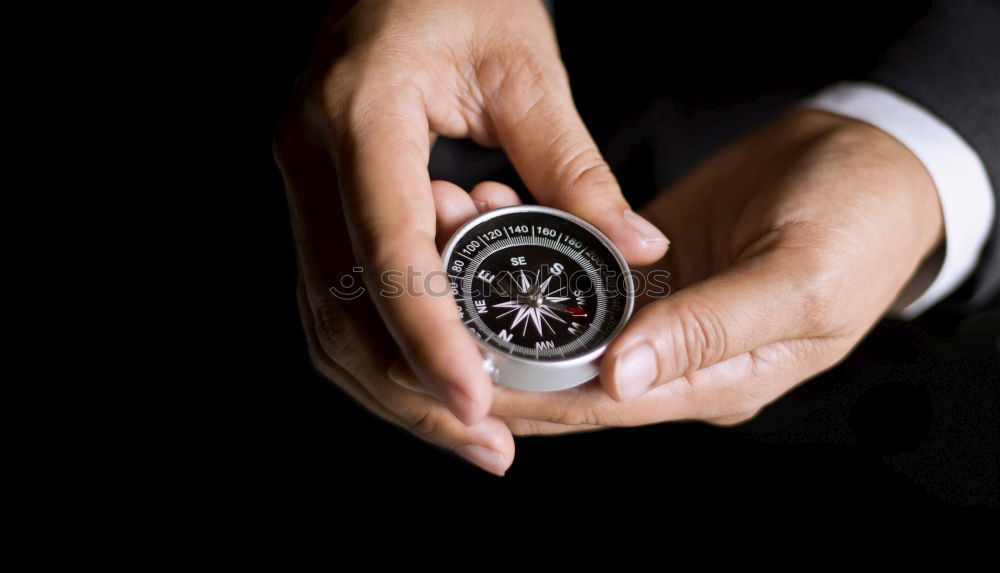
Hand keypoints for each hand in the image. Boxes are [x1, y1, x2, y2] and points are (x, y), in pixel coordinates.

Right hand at [274, 0, 666, 473]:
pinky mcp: (315, 199)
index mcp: (359, 114)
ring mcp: (301, 182)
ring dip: (393, 388)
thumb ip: (574, 166)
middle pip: (341, 312)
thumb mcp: (524, 67)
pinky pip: (334, 299)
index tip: (477, 403)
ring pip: (326, 321)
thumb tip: (631, 250)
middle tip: (489, 444)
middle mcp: (310, 157)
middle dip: (412, 392)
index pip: (386, 250)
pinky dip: (384, 350)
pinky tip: (437, 376)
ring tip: (473, 432)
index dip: (428, 336)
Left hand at [474, 108, 943, 430]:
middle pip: (565, 372)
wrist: (872, 160)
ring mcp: (656, 312)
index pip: (599, 405)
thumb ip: (711, 332)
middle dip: (492, 345)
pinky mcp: (646, 267)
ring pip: (562, 319)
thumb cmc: (860, 225)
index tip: (456, 375)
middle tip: (423, 311)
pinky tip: (494, 214)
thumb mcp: (801, 283)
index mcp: (713, 382)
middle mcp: (673, 357)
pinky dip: (533, 246)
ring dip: (502, 291)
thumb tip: (623, 379)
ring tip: (443, 245)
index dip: (525, 395)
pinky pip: (576, 267)